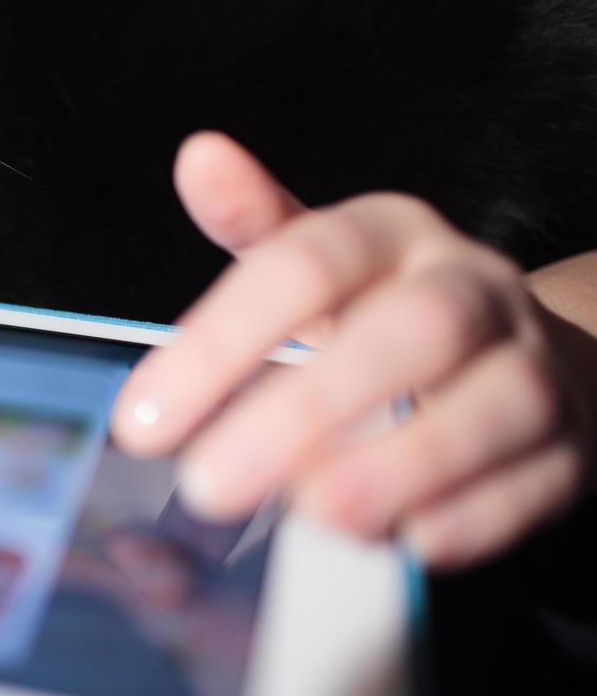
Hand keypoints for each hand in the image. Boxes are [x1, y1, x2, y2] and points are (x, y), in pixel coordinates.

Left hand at [110, 133, 592, 569]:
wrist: (516, 350)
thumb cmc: (379, 310)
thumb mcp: (314, 258)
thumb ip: (252, 221)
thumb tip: (199, 156)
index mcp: (393, 235)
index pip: (305, 267)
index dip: (219, 342)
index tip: (142, 421)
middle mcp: (472, 289)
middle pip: (410, 333)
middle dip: (306, 412)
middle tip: (209, 485)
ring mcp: (531, 365)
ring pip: (495, 405)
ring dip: (399, 466)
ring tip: (310, 514)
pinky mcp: (569, 446)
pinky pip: (535, 483)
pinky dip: (470, 517)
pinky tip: (400, 540)